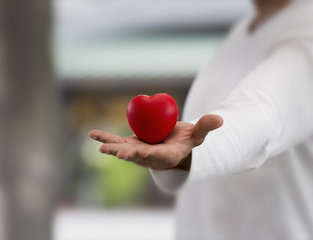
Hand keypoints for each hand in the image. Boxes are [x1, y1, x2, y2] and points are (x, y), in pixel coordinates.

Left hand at [89, 114, 222, 170]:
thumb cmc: (186, 141)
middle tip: (119, 154)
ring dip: (113, 148)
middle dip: (128, 155)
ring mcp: (137, 153)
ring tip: (101, 146)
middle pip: (138, 157)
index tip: (146, 152)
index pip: (160, 156)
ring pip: (124, 150)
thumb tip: (220, 119)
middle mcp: (149, 158)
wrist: (172, 146)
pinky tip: (92, 134)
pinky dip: (105, 138)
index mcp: (167, 157)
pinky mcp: (130, 145)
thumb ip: (205, 127)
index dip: (153, 155)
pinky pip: (117, 141)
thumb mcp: (197, 135)